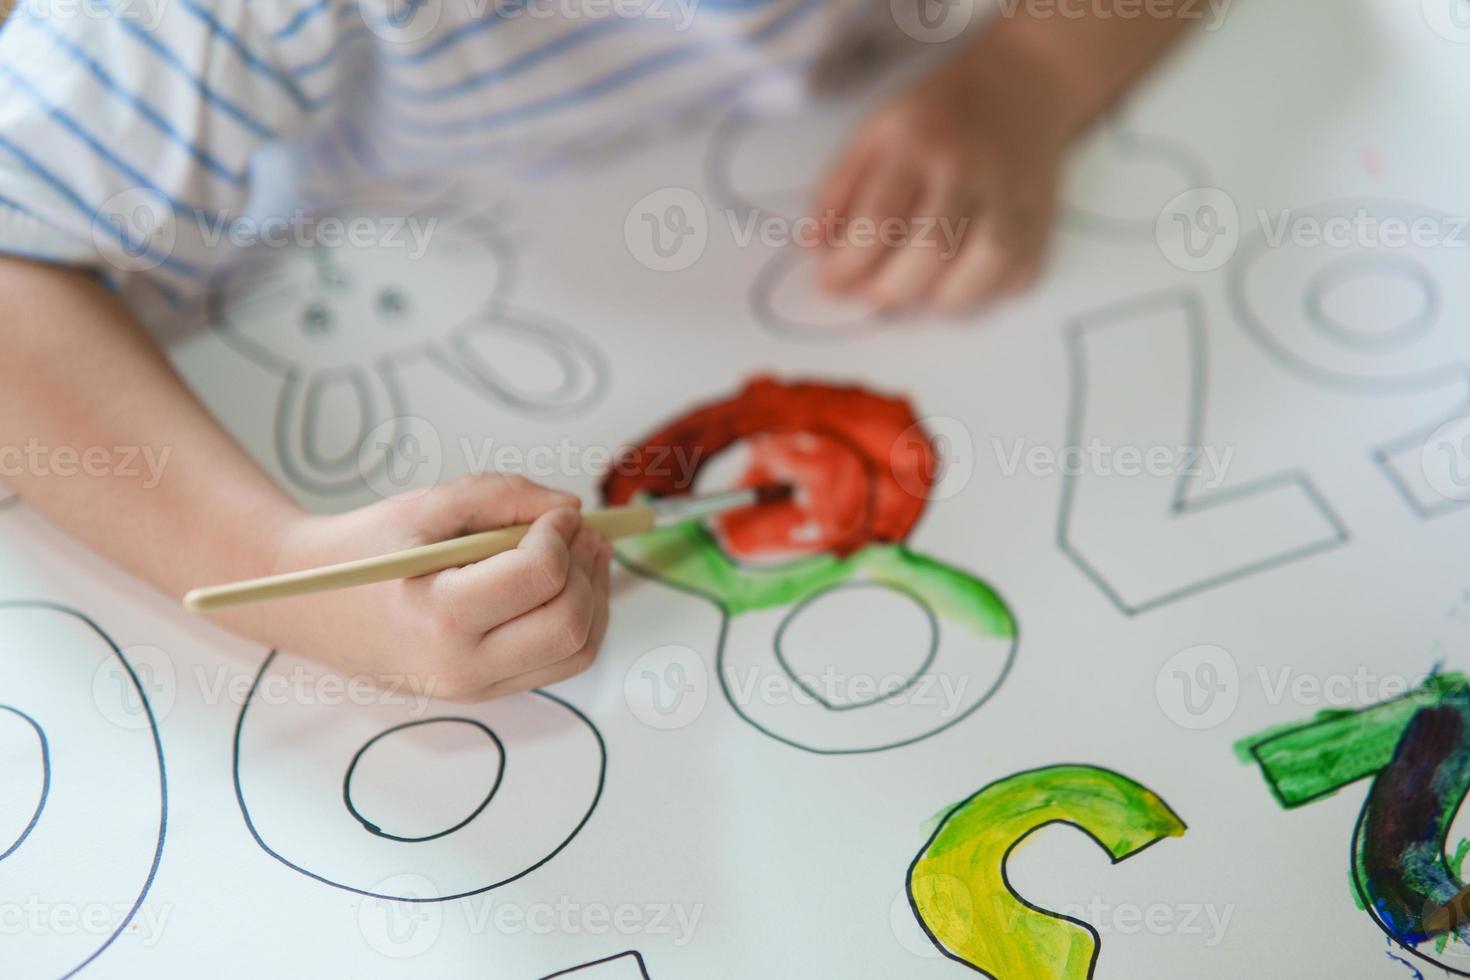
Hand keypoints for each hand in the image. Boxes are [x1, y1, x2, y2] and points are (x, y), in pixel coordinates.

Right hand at [242, 474, 612, 701]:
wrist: (309, 605)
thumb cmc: (365, 550)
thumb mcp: (426, 506)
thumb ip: (501, 497)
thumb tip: (570, 510)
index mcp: (440, 617)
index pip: (539, 578)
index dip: (561, 535)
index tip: (558, 512)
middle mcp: (462, 667)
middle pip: (569, 624)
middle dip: (587, 569)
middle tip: (581, 531)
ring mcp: (476, 688)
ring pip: (577, 652)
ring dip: (594, 598)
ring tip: (583, 553)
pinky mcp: (485, 691)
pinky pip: (558, 663)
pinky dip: (577, 622)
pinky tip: (565, 583)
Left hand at [813, 40, 1080, 312]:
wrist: (1021, 85)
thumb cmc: (937, 115)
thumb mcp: (876, 132)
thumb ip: (838, 188)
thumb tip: (815, 248)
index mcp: (918, 144)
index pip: (878, 221)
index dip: (847, 265)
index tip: (831, 284)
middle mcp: (969, 171)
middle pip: (929, 253)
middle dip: (889, 290)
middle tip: (872, 294)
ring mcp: (1012, 197)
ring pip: (978, 273)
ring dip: (938, 300)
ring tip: (916, 291)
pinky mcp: (1041, 221)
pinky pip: (1014, 278)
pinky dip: (984, 293)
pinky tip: (960, 280)